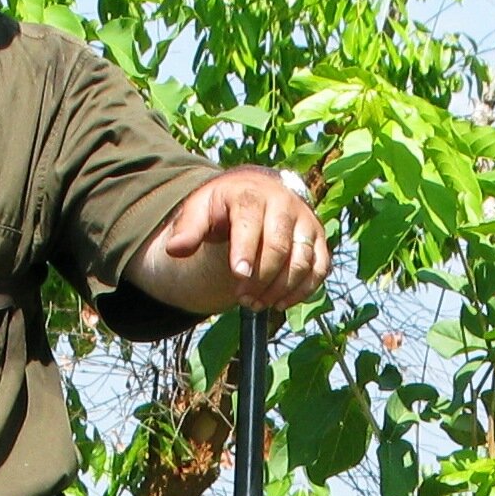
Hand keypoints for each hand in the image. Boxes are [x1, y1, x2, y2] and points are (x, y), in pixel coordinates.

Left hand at [153, 168, 330, 310]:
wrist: (259, 191)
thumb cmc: (225, 206)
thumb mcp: (201, 210)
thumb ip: (188, 229)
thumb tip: (175, 249)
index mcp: (252, 193)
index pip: (251, 220)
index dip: (246, 249)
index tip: (239, 276)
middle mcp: (285, 203)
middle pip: (278, 245)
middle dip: (261, 278)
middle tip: (243, 299)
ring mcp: (305, 221)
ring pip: (301, 260)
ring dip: (280, 289)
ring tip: (257, 304)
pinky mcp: (318, 238)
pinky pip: (320, 268)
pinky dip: (303, 289)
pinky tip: (280, 303)